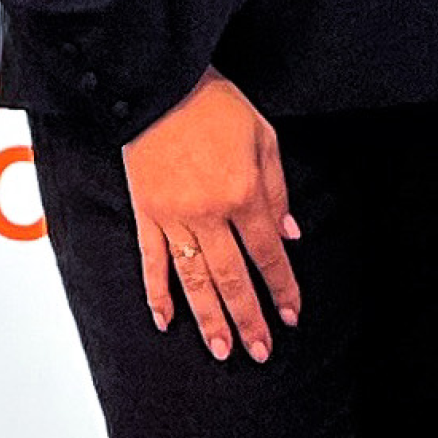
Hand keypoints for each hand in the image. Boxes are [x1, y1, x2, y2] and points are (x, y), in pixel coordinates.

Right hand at [125, 75, 301, 361]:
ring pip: (193, 280)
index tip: (291, 316)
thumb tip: (288, 237)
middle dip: (249, 319)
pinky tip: (165, 320)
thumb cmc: (215, 105)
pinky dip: (156, 293)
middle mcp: (208, 214)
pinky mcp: (145, 214)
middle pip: (232, 279)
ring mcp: (172, 218)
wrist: (160, 85)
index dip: (282, 288)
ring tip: (221, 350)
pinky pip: (151, 262)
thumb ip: (278, 191)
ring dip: (209, 319)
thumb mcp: (264, 139)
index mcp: (243, 194)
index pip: (268, 255)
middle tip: (259, 351)